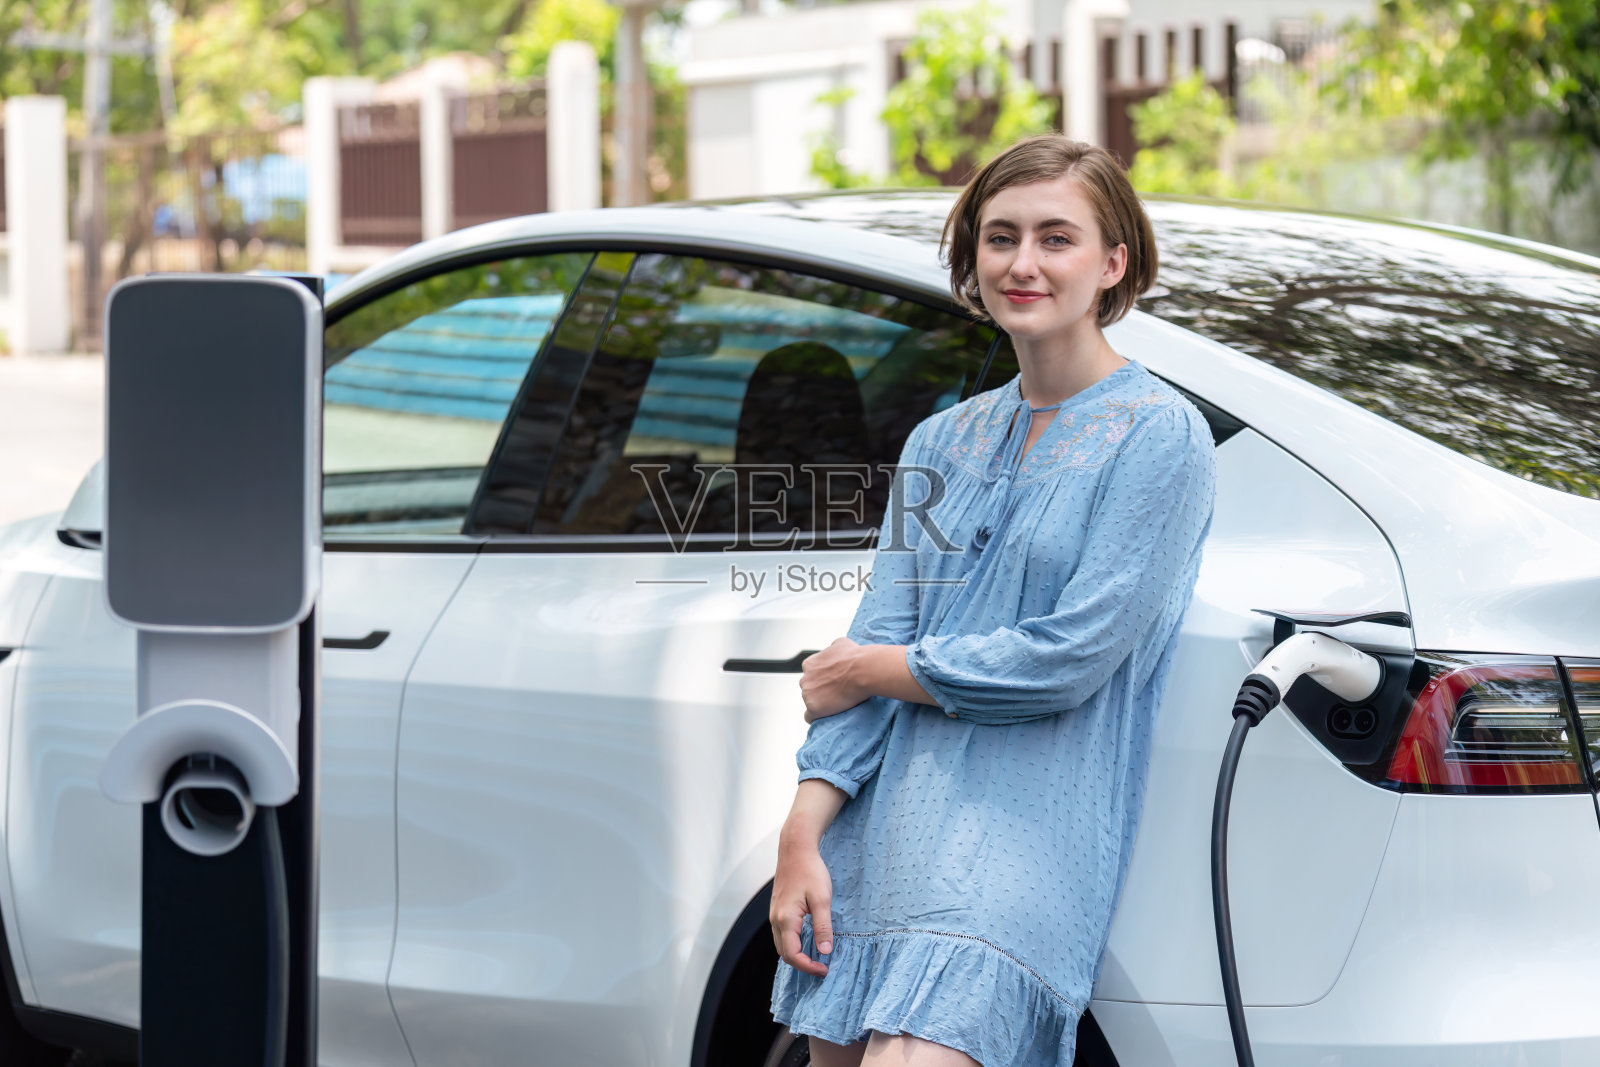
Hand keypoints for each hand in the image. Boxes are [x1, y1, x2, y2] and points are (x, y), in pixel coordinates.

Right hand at [770, 836, 834, 977]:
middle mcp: (775, 920)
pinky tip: (807, 941)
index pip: (793, 956)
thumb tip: (824, 951)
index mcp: (786, 919)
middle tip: (823, 966)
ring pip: (781, 945)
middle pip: (784, 954)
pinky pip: (781, 935)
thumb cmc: (810, 871)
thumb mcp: (822, 899)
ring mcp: (774, 915)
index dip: (808, 967)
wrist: (795, 849)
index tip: (825, 969)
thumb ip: (823, 927)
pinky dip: (793, 944)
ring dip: (797, 955)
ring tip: (816, 957)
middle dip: (802, 964)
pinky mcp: (777, 910)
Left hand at [800, 637, 868, 722]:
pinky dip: (817, 717)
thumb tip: (833, 650)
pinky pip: (809, 717)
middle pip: (809, 688)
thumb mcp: (841, 643)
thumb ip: (831, 649)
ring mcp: (807, 694)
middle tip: (836, 693)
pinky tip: (826, 715)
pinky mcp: (814, 708)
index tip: (832, 682)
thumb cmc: (855, 657)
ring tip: (836, 704)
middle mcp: (805, 679)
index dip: (822, 679)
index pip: (810, 674)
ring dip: (820, 703)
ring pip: (810, 702)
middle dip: (820, 691)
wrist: (863, 671)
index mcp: (809, 664)